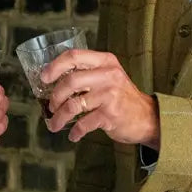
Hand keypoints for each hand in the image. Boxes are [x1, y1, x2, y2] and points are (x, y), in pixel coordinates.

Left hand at [42, 50, 158, 146]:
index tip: (44, 78)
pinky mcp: (110, 115)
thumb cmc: (121, 97)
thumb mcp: (108, 76)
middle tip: (51, 106)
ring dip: (58, 117)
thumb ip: (87, 73)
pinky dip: (75, 132)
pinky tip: (73, 135)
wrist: (147, 117)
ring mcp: (110, 95)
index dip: (54, 66)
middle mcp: (108, 75)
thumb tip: (53, 81)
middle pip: (70, 81)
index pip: (74, 56)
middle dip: (55, 97)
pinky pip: (83, 124)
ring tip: (54, 124)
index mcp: (105, 61)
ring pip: (73, 105)